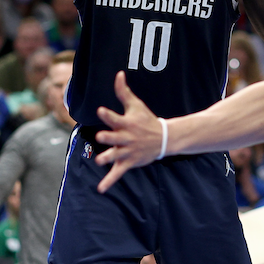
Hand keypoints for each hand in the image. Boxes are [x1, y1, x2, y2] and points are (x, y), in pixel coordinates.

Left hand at [93, 72, 162, 191]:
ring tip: (99, 161)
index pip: (115, 118)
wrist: (164, 139)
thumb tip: (118, 74)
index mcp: (126, 124)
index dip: (108, 115)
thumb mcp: (136, 105)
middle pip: (115, 139)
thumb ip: (123, 91)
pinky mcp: (128, 162)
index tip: (101, 111)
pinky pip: (117, 174)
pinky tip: (100, 189)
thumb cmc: (146, 120)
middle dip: (108, 138)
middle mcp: (126, 138)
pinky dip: (109, 182)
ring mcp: (127, 152)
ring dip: (108, 158)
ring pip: (116, 156)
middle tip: (101, 137)